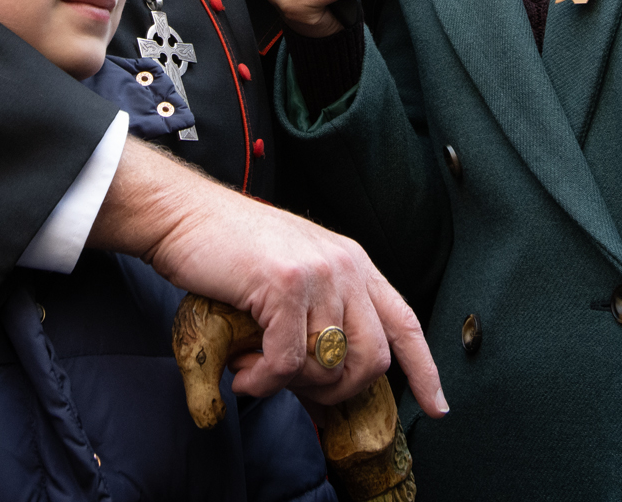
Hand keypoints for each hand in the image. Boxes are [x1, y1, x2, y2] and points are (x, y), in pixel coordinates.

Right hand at [93, 141, 446, 413]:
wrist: (184, 215)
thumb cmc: (229, 249)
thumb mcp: (294, 272)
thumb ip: (320, 312)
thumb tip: (326, 377)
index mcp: (354, 263)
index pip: (405, 323)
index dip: (424, 371)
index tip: (437, 406)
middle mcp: (346, 266)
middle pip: (373, 358)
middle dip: (337, 391)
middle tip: (297, 391)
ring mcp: (319, 274)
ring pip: (329, 365)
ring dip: (290, 386)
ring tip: (258, 371)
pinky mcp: (286, 285)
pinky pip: (287, 363)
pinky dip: (263, 381)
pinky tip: (243, 372)